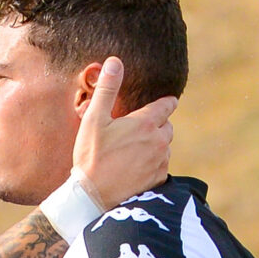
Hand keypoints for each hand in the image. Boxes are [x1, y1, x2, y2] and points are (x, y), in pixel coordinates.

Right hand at [71, 56, 176, 210]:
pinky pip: (161, 166)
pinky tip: (132, 171)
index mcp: (146, 122)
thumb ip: (108, 89)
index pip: (167, 105)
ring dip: (153, 148)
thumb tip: (115, 61)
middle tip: (132, 137)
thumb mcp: (94, 120)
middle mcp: (159, 140)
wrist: (92, 197)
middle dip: (155, 128)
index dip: (162, 105)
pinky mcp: (159, 179)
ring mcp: (161, 161)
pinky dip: (151, 166)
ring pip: (164, 147)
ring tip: (130, 156)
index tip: (156, 107)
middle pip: (167, 126)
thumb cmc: (90, 157)